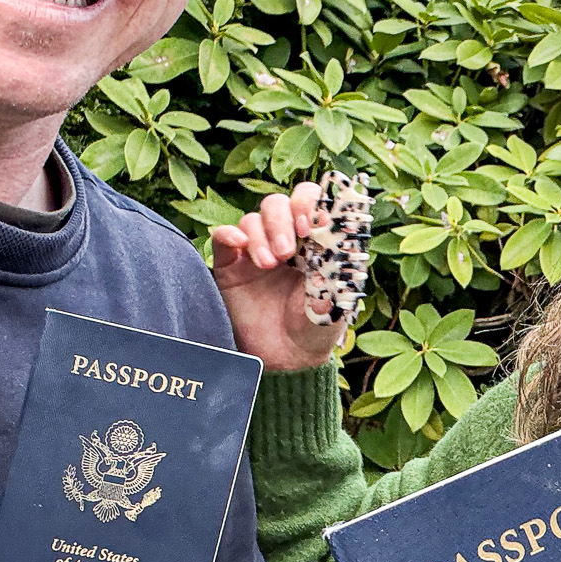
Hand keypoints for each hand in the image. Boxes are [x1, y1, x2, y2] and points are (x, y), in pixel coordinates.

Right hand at [210, 183, 342, 371]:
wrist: (286, 360)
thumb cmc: (316, 327)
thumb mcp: (336, 298)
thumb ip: (336, 267)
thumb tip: (333, 237)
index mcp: (314, 241)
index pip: (309, 201)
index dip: (308, 202)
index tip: (309, 224)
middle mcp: (284, 239)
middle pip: (277, 203)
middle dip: (282, 220)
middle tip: (288, 251)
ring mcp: (255, 251)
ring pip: (252, 219)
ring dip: (261, 235)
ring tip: (269, 265)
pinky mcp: (230, 266)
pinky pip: (223, 237)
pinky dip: (229, 233)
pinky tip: (239, 245)